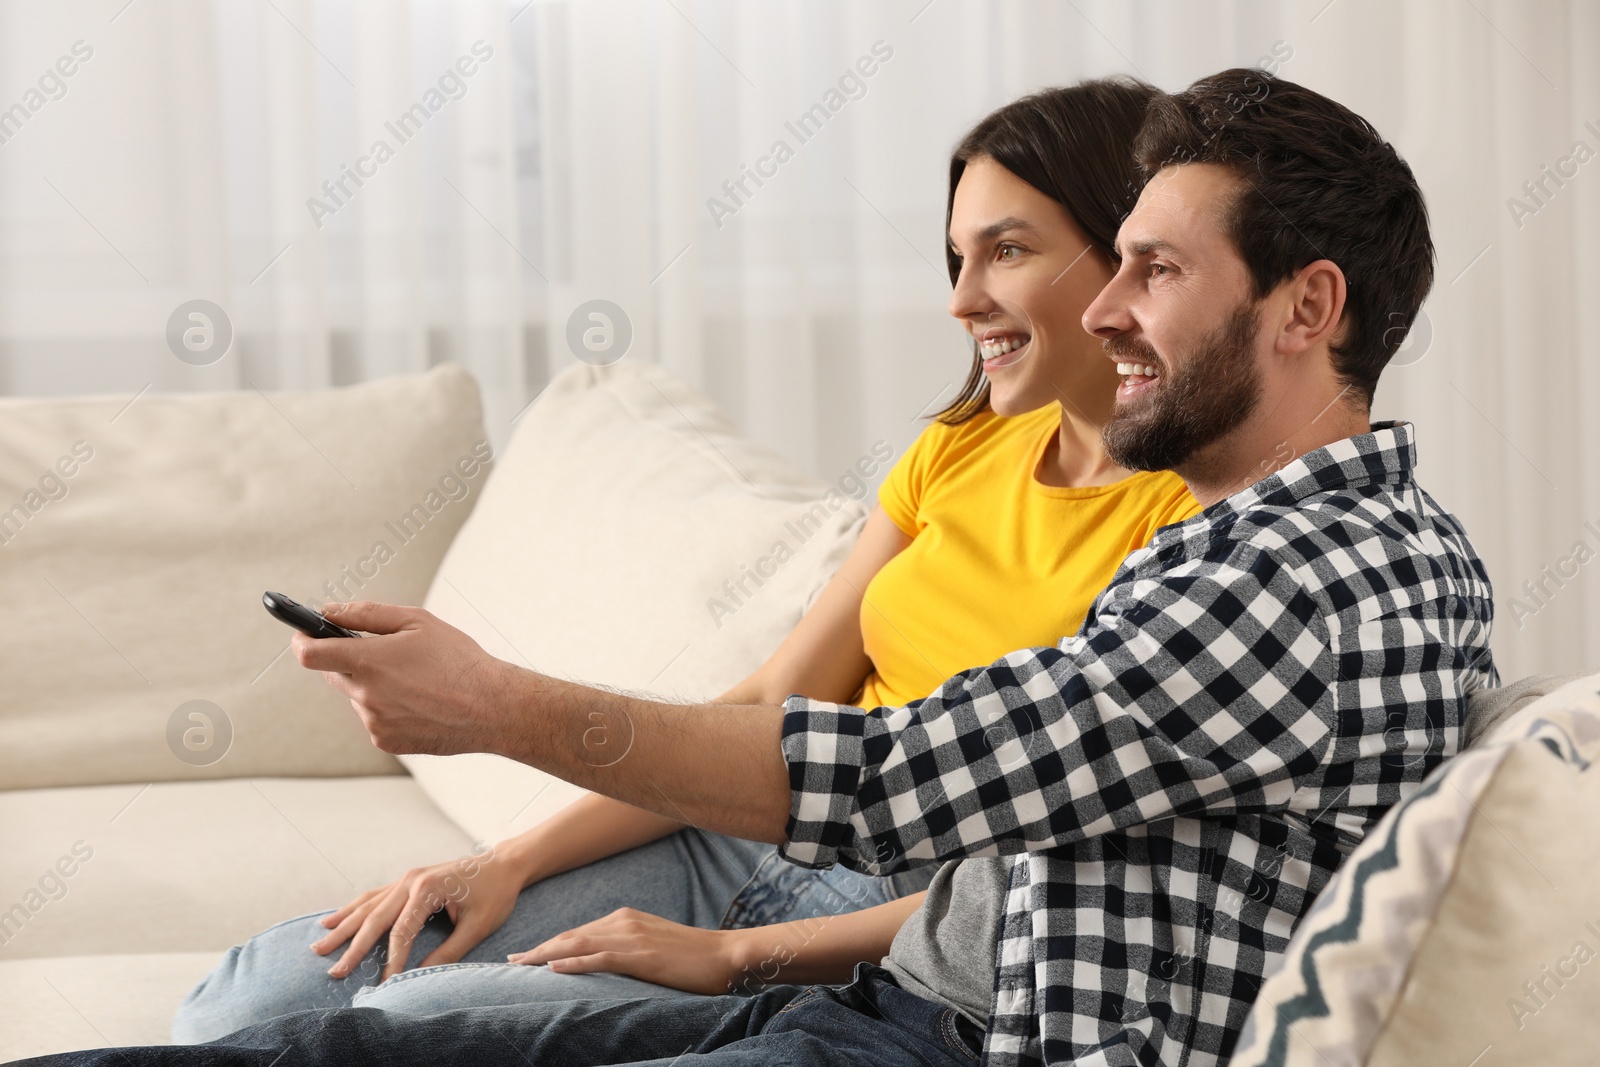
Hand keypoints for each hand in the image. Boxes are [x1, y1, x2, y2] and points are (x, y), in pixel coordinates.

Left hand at [291, 601, 520, 755]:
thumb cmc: (459, 660)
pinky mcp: (385, 741)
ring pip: (357, 696)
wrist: (491, 708)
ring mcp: (374, 721)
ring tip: (414, 681)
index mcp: (370, 660)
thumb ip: (366, 613)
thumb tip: (328, 611)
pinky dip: (388, 708)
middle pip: (333, 674)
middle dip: (348, 660)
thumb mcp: (417, 621)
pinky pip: (374, 718)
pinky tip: (419, 701)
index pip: (309, 654)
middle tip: (383, 653)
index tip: (303, 633)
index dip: (301, 640)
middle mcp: (366, 694)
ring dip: (373, 685)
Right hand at [312, 845, 521, 981]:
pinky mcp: (407, 880)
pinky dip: (354, 908)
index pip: (401, 932)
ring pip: (368, 905)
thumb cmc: (496, 894)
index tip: (384, 982)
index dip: (392, 960)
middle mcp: (411, 880)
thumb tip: (420, 976)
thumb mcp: (477, 927)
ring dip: (344, 925)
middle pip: (375, 918)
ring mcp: (407, 878)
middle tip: (333, 970)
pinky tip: (334, 918)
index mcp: (428, 889)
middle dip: (353, 946)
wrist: (505, 864)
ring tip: (319, 944)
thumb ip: (448, 952)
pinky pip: (375, 896)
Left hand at [509, 908, 753, 994]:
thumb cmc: (692, 957)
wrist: (725, 955)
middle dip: (539, 947)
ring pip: (579, 943)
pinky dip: (574, 961)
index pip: (579, 931)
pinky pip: (601, 957)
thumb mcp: (654, 946)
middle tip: (511, 960)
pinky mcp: (642, 956)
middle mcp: (624, 922)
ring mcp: (632, 937)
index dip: (550, 942)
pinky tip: (554, 967)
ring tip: (520, 965)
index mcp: (626, 919)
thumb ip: (627, 949)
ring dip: (546, 954)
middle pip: (571, 934)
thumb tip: (603, 962)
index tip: (527, 954)